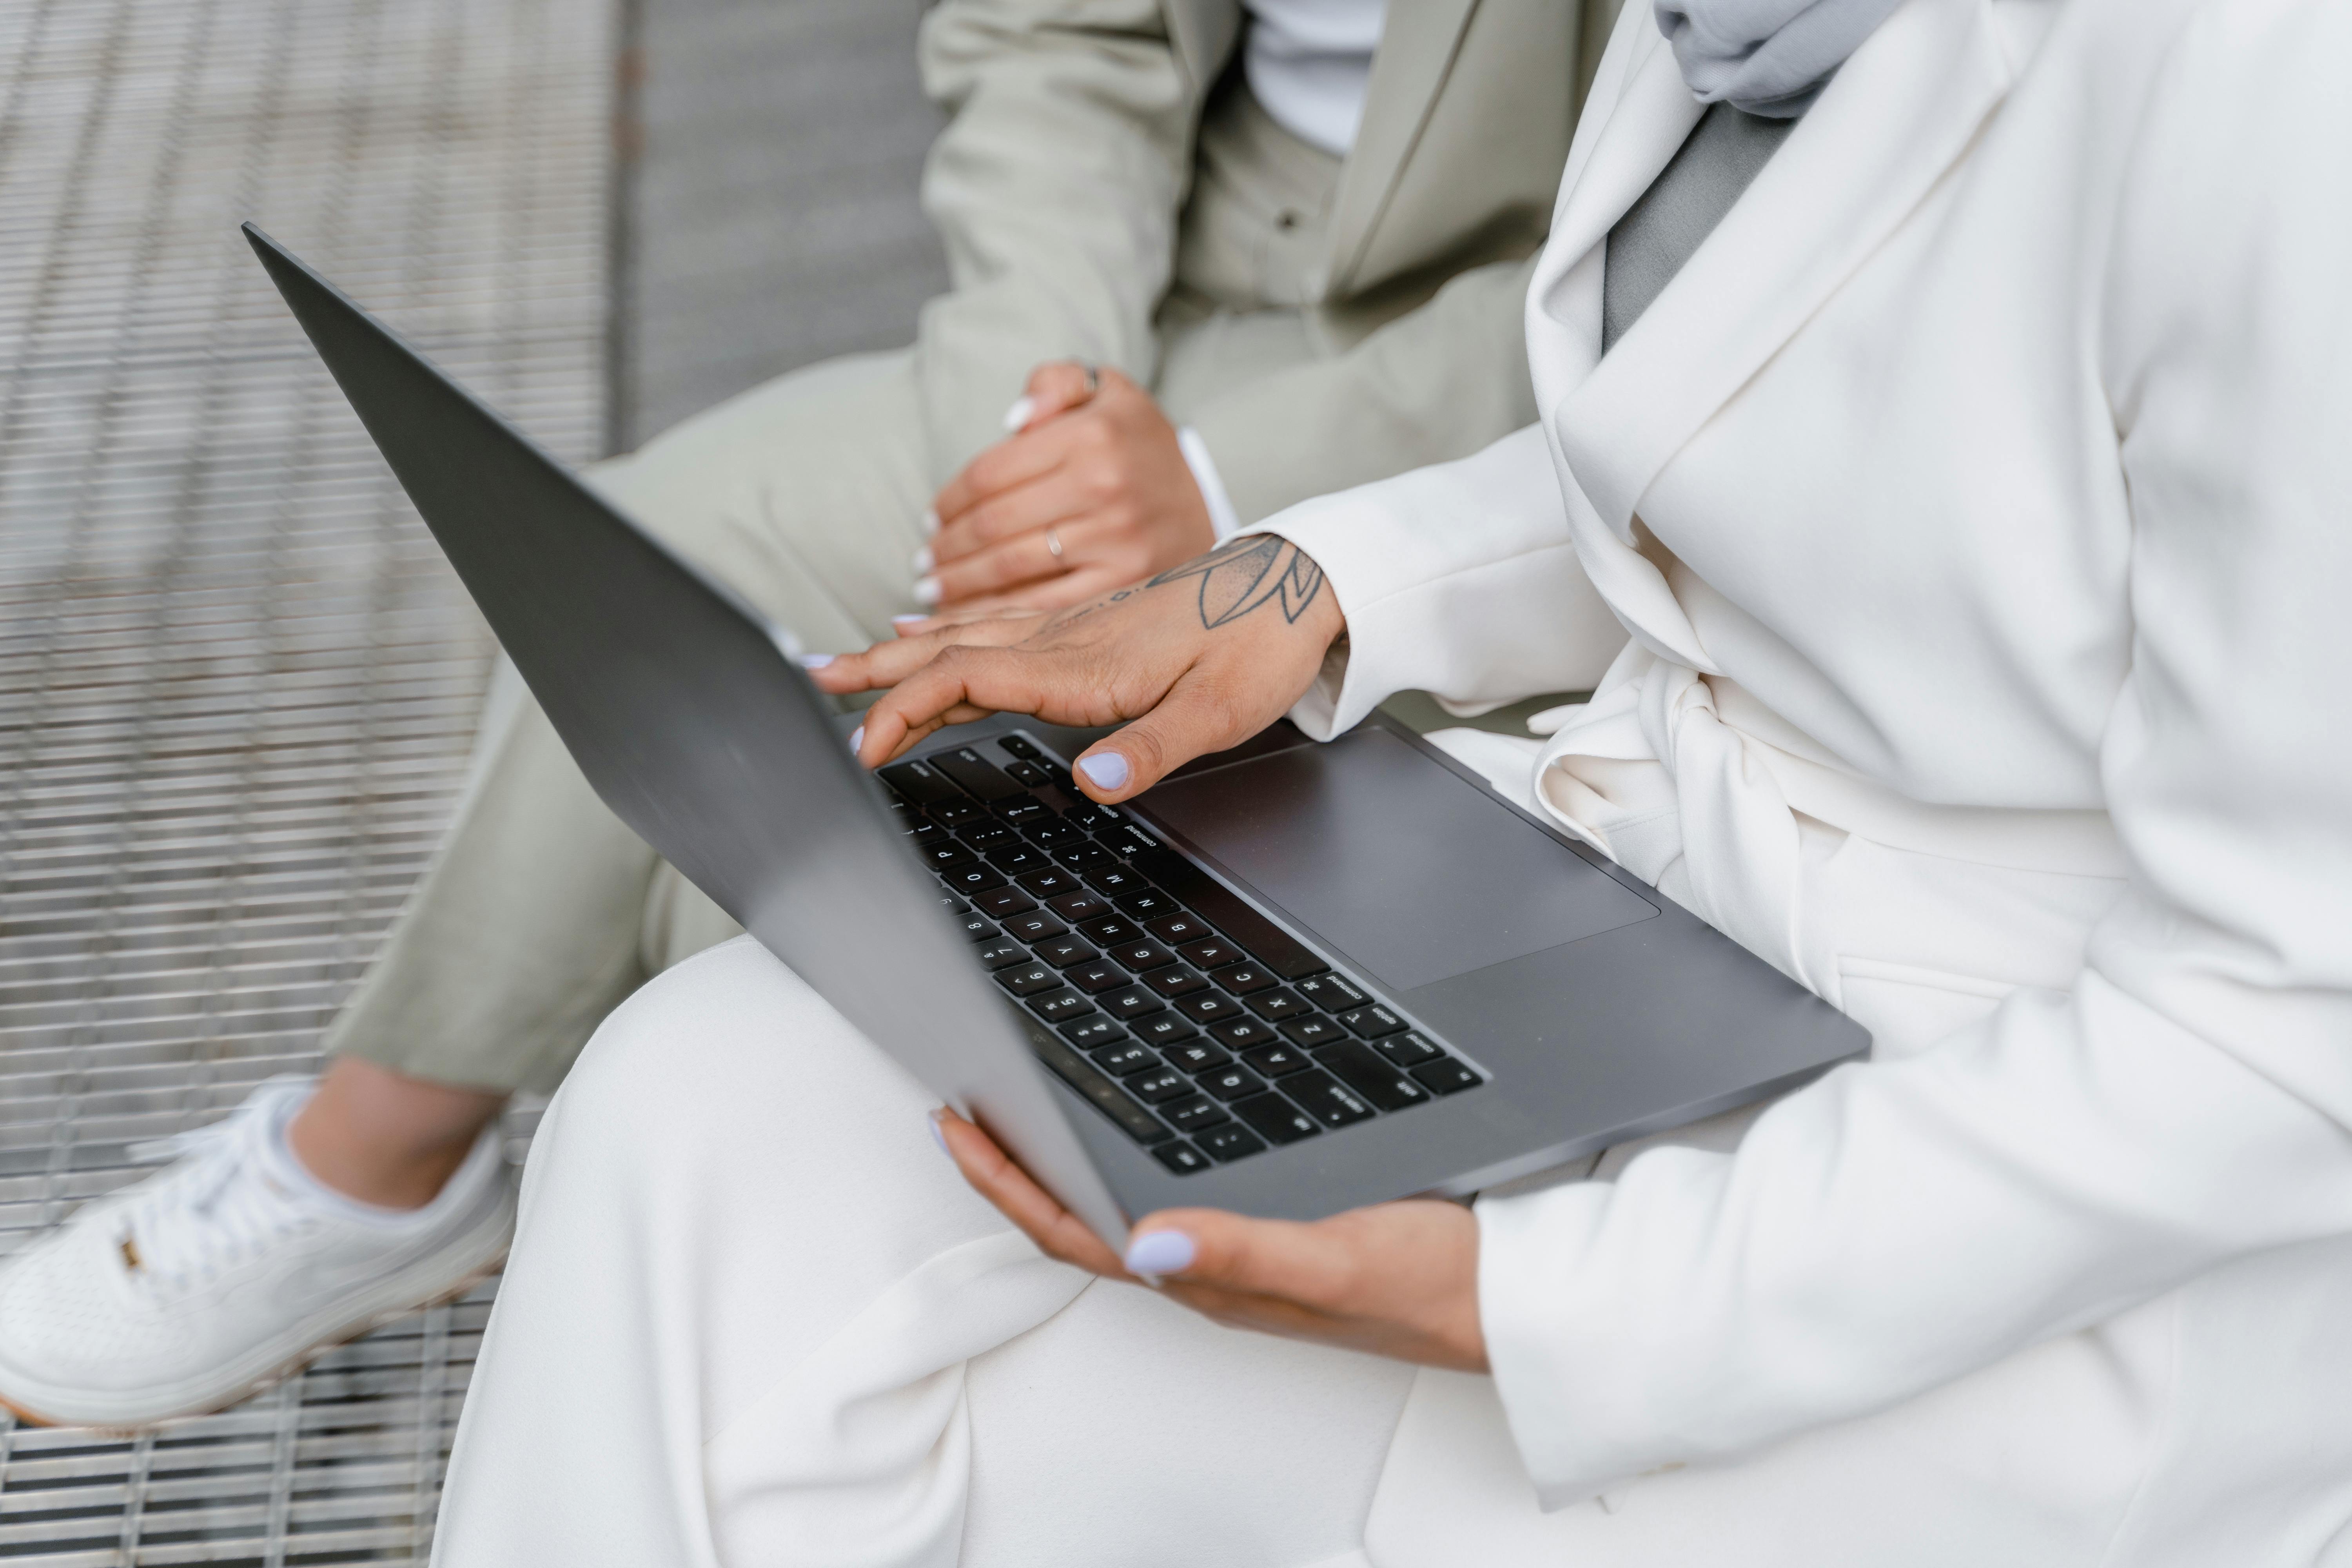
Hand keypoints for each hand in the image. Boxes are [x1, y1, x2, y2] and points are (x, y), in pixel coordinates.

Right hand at [815, 534, 1345, 796]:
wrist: (1300, 582)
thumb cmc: (1262, 642)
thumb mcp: (1224, 709)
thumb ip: (1153, 748)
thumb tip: (1092, 780)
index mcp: (1087, 662)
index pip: (969, 677)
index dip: (907, 708)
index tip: (864, 744)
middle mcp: (1068, 638)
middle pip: (948, 650)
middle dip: (874, 671)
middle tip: (811, 682)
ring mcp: (1073, 627)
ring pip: (965, 635)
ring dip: (899, 651)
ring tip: (842, 662)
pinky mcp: (1088, 623)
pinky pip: (997, 626)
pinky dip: (946, 633)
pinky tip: (922, 631)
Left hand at [915, 363, 1217, 615]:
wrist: (1209, 497)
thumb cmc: (1138, 445)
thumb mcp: (1107, 391)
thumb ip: (1055, 384)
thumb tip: (1013, 420)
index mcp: (1091, 436)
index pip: (991, 473)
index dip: (948, 500)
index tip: (930, 518)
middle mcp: (1105, 487)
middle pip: (994, 525)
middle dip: (946, 548)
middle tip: (922, 564)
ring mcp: (1118, 540)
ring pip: (1011, 568)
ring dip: (960, 584)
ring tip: (934, 589)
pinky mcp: (1127, 584)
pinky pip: (1044, 606)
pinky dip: (997, 615)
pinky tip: (969, 618)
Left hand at [934, 1109, 1487, 1369]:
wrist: (1506, 1302)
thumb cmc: (1432, 1290)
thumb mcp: (1337, 1259)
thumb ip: (1245, 1251)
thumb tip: (1148, 1240)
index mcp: (1210, 1280)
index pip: (1076, 1232)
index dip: (1007, 1182)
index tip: (956, 1128)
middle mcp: (1211, 1270)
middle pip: (1080, 1219)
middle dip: (1013, 1168)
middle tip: (963, 1111)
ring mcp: (1237, 1253)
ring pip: (1117, 1208)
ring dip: (1058, 1164)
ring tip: (1018, 1116)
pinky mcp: (1269, 1232)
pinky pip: (1167, 1198)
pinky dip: (1122, 1160)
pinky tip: (1124, 1134)